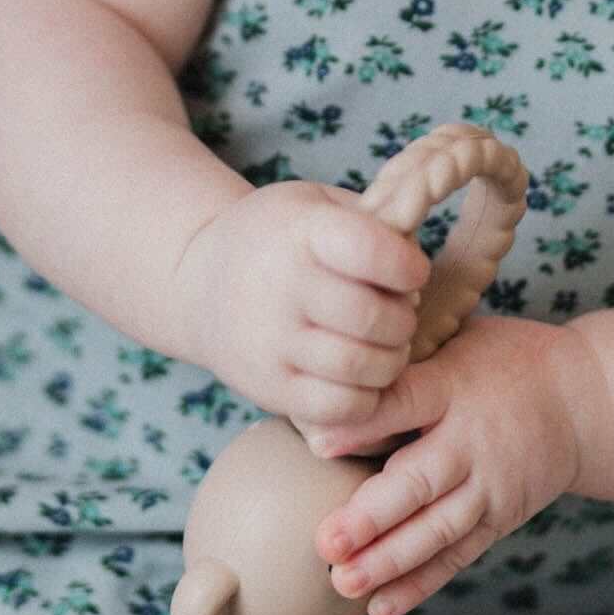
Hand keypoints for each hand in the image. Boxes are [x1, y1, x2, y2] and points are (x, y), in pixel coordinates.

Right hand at [171, 182, 430, 432]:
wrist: (197, 283)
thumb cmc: (278, 239)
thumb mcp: (316, 204)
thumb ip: (372, 222)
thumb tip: (415, 261)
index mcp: (301, 233)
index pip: (373, 252)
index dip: (408, 267)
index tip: (409, 272)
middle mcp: (282, 288)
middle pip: (374, 317)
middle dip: (404, 318)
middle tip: (399, 313)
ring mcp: (271, 344)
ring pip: (363, 368)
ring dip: (392, 360)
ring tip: (384, 345)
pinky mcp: (269, 389)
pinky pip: (340, 409)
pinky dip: (366, 397)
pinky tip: (360, 376)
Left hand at [310, 315, 588, 614]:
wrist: (587, 400)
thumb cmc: (506, 360)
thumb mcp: (463, 338)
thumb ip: (408, 355)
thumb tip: (334, 363)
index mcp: (455, 385)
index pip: (407, 403)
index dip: (364, 424)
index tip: (318, 444)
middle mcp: (473, 441)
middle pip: (420, 481)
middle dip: (371, 516)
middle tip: (326, 542)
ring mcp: (491, 486)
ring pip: (437, 529)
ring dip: (389, 561)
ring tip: (345, 582)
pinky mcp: (501, 518)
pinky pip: (457, 555)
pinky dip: (420, 583)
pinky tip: (381, 607)